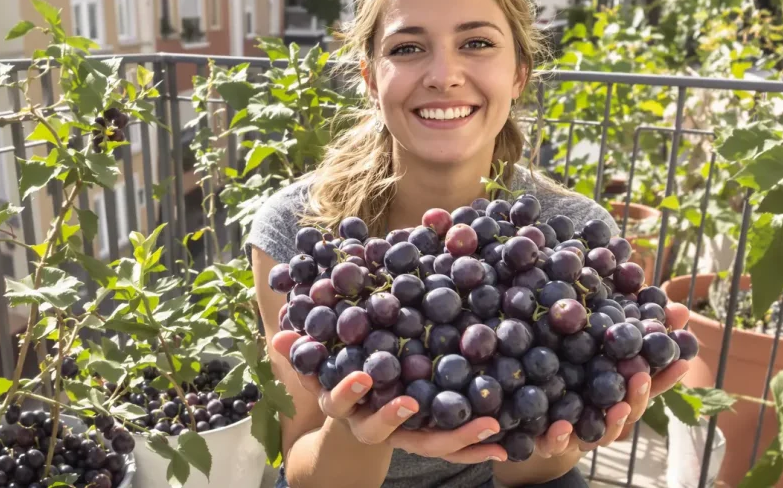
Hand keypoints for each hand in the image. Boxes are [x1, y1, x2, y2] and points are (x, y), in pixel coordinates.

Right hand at [273, 330, 507, 462]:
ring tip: (489, 428)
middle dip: (402, 420)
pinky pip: (452, 448)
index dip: (350, 390)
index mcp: (344, 406)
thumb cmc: (340, 376)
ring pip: (428, 445)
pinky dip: (477, 448)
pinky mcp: (429, 438)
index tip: (364, 374)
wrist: (355, 421)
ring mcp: (403, 436)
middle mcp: (372, 426)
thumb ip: (304, 350)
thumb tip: (278, 335)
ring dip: (457, 440)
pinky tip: (505, 444)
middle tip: (418, 404)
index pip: (339, 401)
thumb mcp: (321, 363)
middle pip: (386, 431)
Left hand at [531, 302, 692, 456]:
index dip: (666, 376)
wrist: (531, 424)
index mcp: (615, 395)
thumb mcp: (596, 350)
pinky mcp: (550, 444)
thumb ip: (630, 331)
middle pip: (628, 411)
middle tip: (640, 377)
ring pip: (600, 432)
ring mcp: (579, 433)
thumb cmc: (569, 379)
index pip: (647, 386)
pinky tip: (561, 426)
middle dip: (637, 396)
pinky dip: (560, 438)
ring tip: (618, 407)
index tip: (681, 361)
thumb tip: (676, 306)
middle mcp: (602, 417)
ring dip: (612, 422)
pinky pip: (555, 444)